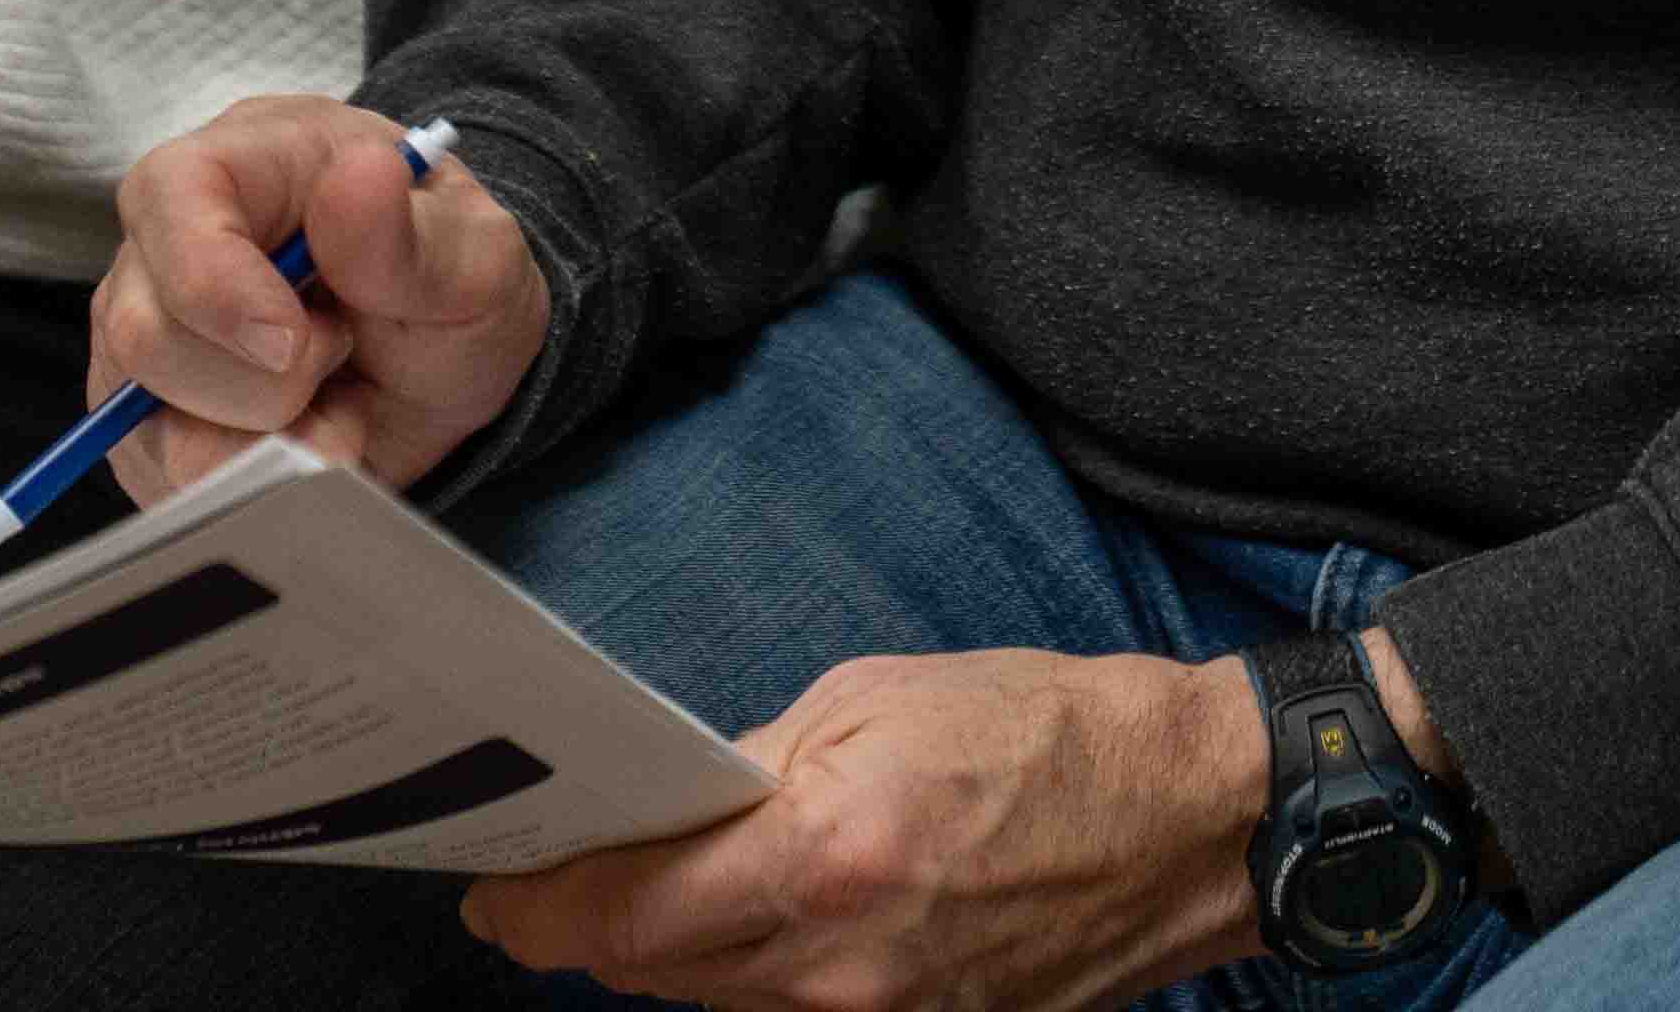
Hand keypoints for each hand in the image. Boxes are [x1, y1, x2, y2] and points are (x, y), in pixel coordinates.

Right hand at [89, 95, 548, 507]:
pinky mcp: (149, 421)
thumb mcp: (471, 256)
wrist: (449, 363)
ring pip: (151, 420)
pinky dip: (252, 480)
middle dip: (264, 382)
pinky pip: (169, 477)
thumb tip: (359, 175)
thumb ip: (412, 234)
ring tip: (338, 406)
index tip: (296, 343)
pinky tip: (306, 442)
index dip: (217, 282)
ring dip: (266, 438)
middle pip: (147, 332)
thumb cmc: (447, 278)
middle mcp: (169, 243)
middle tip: (343, 355)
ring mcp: (149, 335)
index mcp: (244, 161)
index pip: (171, 196)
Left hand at [465, 648, 1271, 1011]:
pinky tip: (758, 921)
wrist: (1187, 818)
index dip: (536, 910)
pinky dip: (754, 977)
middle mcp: (842, 968)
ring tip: (658, 884)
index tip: (492, 889)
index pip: (622, 918)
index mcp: (825, 856)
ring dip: (673, 953)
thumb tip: (663, 812)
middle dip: (593, 926)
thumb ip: (752, 765)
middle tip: (558, 867)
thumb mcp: (876, 699)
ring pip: (716, 1005)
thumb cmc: (1042, 732)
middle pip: (653, 972)